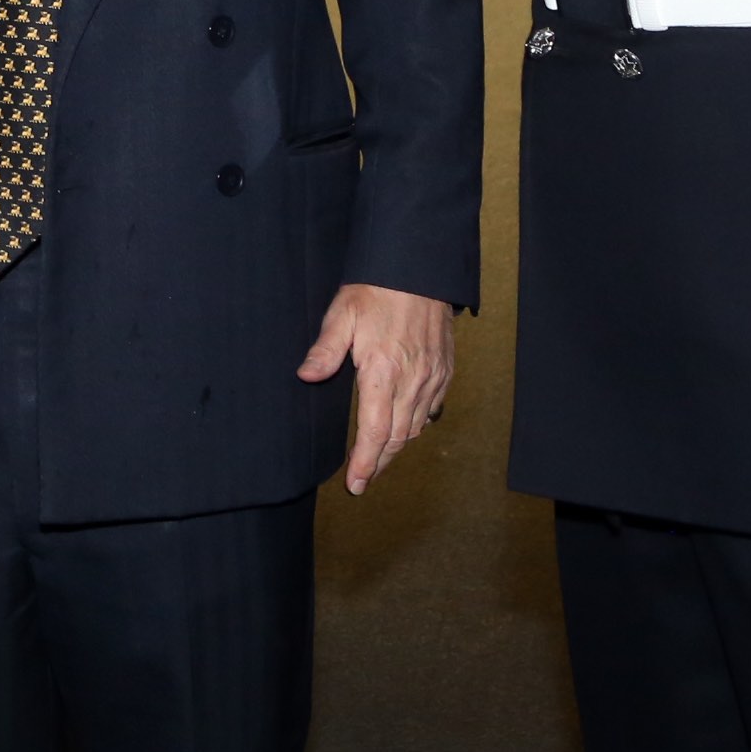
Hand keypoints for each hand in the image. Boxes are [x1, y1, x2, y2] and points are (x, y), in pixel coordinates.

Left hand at [300, 282, 453, 495]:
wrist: (420, 268)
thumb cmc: (378, 288)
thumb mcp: (343, 314)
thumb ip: (325, 350)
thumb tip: (306, 376)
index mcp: (383, 371)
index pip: (375, 431)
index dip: (365, 461)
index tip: (355, 483)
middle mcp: (412, 380)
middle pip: (397, 437)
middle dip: (379, 462)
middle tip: (363, 480)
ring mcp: (433, 376)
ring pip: (416, 427)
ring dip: (397, 447)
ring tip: (379, 460)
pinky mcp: (445, 370)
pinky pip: (432, 409)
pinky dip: (418, 425)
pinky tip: (406, 428)